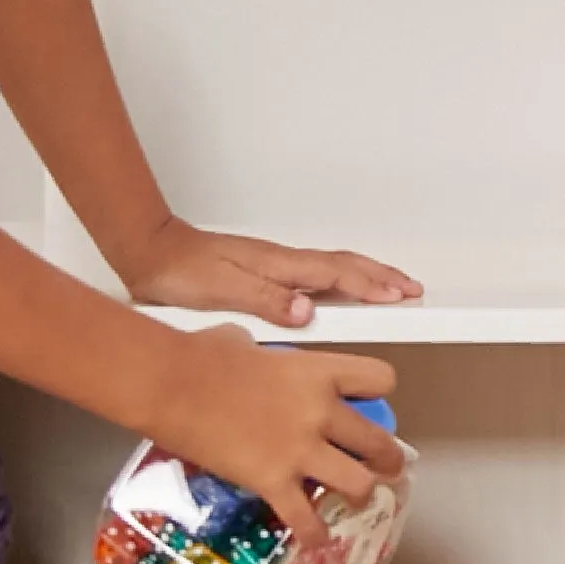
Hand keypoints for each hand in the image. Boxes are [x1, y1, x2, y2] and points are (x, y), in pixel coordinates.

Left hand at [119, 220, 421, 329]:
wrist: (151, 253)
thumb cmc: (181, 274)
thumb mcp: (222, 291)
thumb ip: (266, 299)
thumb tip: (307, 310)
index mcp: (280, 267)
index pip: (338, 274)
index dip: (372, 286)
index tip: (402, 296)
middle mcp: (284, 263)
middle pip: (345, 266)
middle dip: (382, 276)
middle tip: (413, 289)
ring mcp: (276, 267)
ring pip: (333, 269)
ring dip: (366, 277)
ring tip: (390, 289)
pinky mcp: (266, 274)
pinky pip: (317, 275)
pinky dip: (341, 281)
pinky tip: (340, 294)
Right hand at [154, 329, 406, 543]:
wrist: (171, 384)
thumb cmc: (201, 356)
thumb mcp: (244, 342)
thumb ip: (261, 354)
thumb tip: (244, 349)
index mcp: (318, 372)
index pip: (380, 379)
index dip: (379, 393)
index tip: (369, 403)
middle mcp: (321, 412)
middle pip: (379, 443)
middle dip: (387, 459)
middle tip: (383, 466)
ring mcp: (300, 450)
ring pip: (359, 485)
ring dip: (361, 495)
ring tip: (353, 500)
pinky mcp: (274, 482)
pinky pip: (307, 520)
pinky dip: (315, 535)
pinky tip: (316, 539)